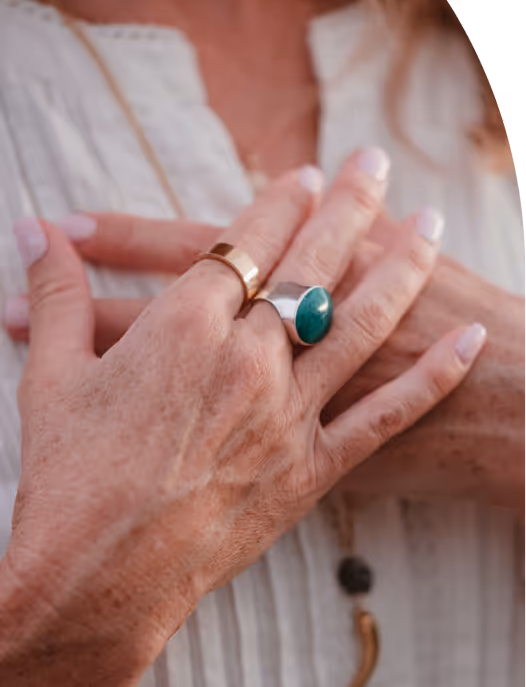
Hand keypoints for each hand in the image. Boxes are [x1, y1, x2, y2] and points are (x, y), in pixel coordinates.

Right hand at [8, 207, 522, 510]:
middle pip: (312, 262)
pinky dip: (431, 378)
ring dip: (401, 268)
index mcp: (185, 326)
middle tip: (374, 163)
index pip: (247, 239)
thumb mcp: (54, 374)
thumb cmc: (69, 478)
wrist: (96, 579)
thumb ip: (59, 292)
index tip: (305, 173)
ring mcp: (287, 413)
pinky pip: (385, 415)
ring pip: (359, 322)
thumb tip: (34, 230)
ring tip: (431, 224)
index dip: (280, 200)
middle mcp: (248, 358)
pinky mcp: (311, 468)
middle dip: (348, 205)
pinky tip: (465, 342)